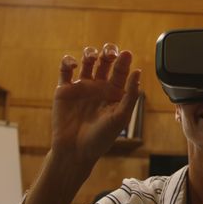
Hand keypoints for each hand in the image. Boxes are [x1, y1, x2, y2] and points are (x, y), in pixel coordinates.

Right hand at [51, 43, 140, 169]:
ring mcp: (82, 87)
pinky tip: (75, 65)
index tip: (126, 53)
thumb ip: (130, 94)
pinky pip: (65, 70)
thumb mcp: (121, 117)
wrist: (76, 151)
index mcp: (114, 93)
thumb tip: (138, 71)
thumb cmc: (101, 138)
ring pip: (87, 61)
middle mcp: (99, 87)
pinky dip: (69, 61)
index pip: (120, 71)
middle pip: (105, 61)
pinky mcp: (64, 90)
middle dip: (108, 52)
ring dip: (90, 53)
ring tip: (92, 57)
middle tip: (110, 53)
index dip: (124, 60)